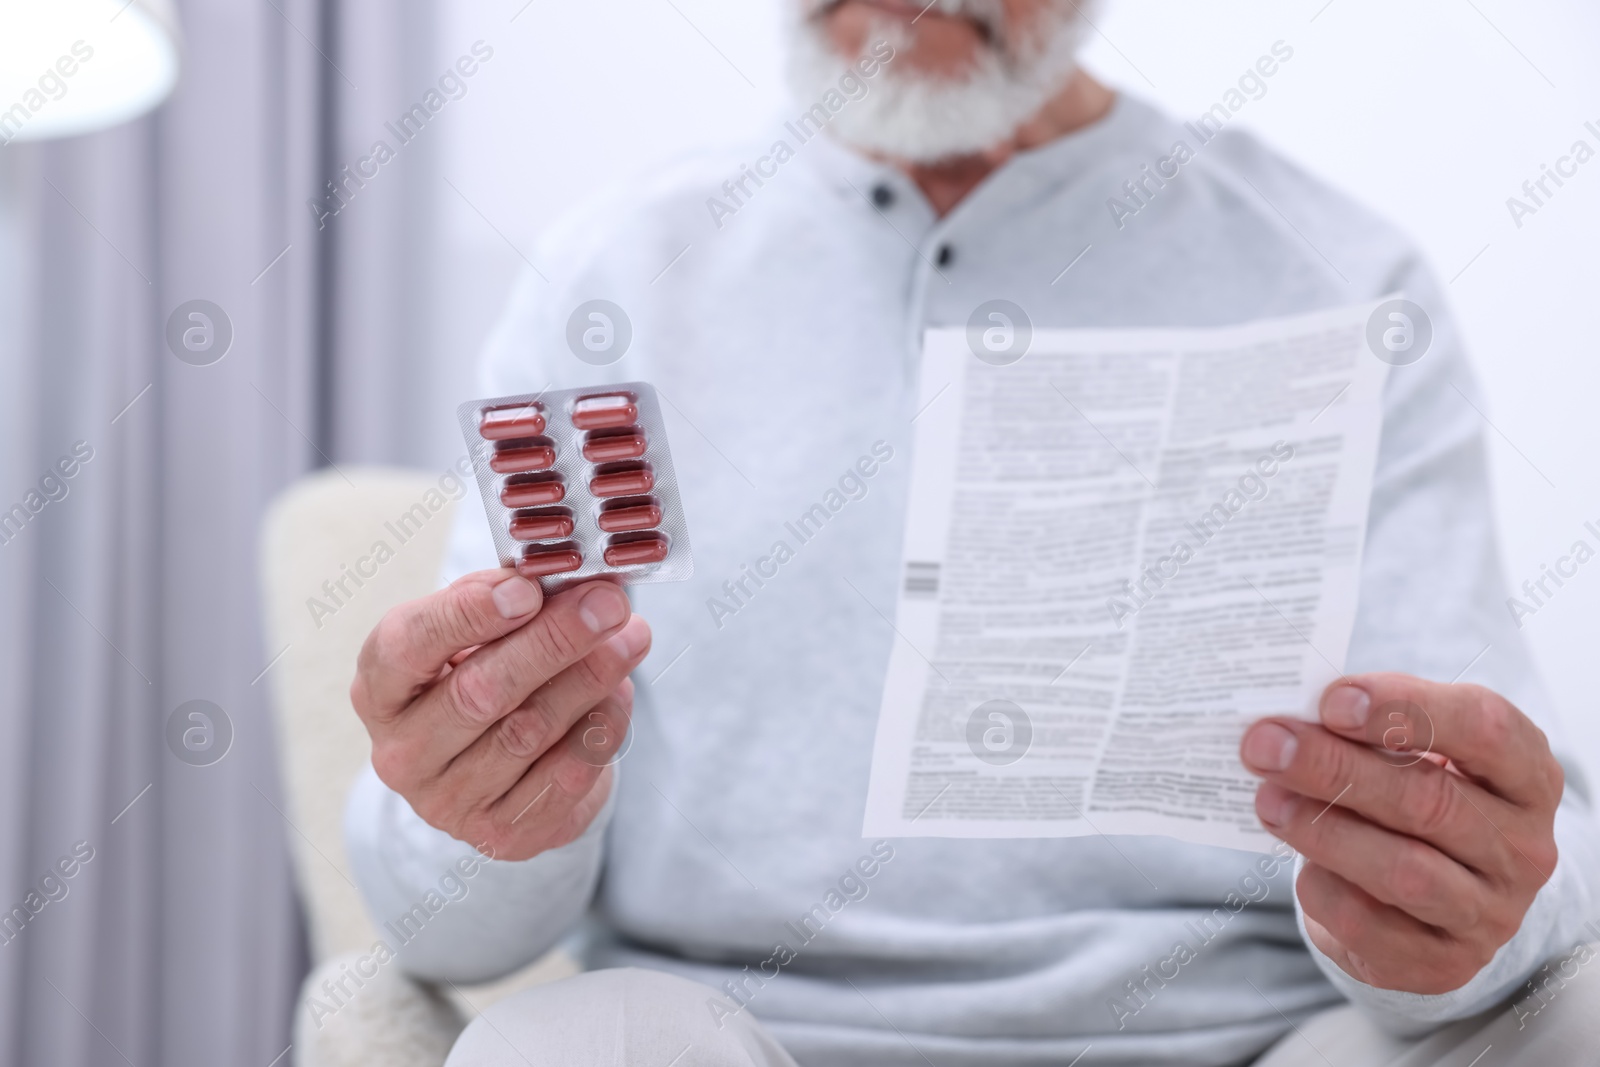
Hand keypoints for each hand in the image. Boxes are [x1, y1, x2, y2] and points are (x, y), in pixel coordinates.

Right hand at [351, 569, 650, 861]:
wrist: (498, 771)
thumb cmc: (482, 676)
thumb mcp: (475, 632)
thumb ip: (504, 600)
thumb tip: (560, 578)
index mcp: (380, 688)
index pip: (408, 646)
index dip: (466, 614)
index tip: (526, 589)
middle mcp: (402, 752)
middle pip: (479, 692)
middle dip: (553, 641)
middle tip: (608, 604)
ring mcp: (447, 803)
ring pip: (528, 733)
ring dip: (590, 678)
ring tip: (631, 638)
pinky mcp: (500, 835)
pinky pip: (563, 777)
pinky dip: (600, 728)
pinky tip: (619, 691)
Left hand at [1240, 673, 1562, 993]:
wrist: (1432, 901)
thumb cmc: (1415, 798)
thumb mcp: (1413, 755)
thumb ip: (1370, 730)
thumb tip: (1294, 717)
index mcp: (1526, 776)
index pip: (1484, 727)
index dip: (1406, 709)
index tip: (1332, 701)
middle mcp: (1523, 847)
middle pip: (1429, 800)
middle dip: (1335, 767)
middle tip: (1266, 744)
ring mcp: (1490, 912)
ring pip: (1404, 870)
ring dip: (1324, 830)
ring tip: (1267, 800)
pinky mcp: (1443, 963)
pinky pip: (1369, 923)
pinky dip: (1323, 886)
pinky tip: (1299, 863)